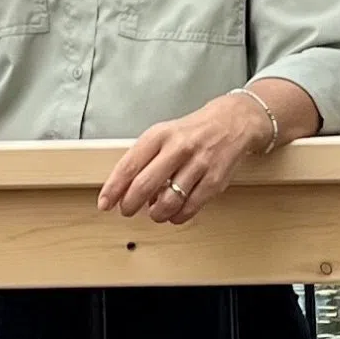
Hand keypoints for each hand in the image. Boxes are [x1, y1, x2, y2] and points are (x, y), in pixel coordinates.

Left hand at [97, 91, 287, 227]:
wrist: (234, 122)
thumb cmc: (194, 131)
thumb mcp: (164, 134)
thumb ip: (146, 159)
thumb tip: (127, 189)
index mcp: (160, 135)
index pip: (129, 165)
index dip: (113, 188)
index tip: (105, 203)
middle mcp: (178, 148)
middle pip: (145, 185)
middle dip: (130, 204)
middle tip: (127, 211)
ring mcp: (198, 164)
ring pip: (168, 201)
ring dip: (156, 214)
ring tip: (154, 212)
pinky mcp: (215, 180)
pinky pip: (190, 207)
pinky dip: (178, 216)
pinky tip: (174, 213)